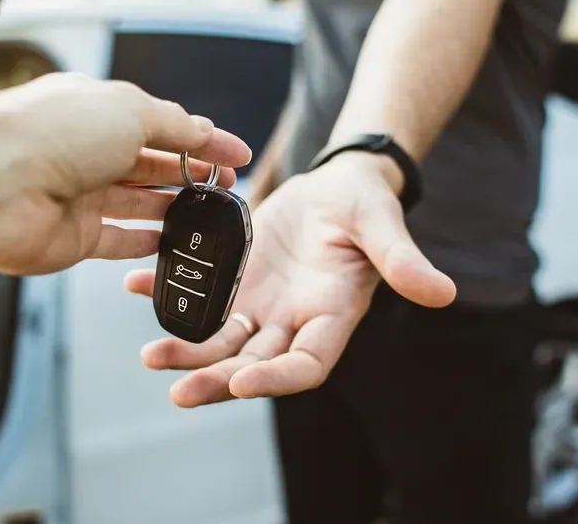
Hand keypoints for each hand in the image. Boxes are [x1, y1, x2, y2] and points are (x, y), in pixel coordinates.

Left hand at [0, 73, 251, 273]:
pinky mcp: (74, 236)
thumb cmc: (49, 134)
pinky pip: (119, 241)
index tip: (237, 154)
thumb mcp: (131, 111)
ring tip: (209, 215)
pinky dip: (146, 242)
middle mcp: (86, 150)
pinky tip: (171, 244)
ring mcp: (80, 194)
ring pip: (139, 203)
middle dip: (192, 173)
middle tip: (227, 187)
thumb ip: (174, 125)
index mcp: (97, 109)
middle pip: (152, 163)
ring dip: (174, 208)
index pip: (162, 123)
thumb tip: (203, 131)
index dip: (204, 138)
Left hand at [125, 153, 455, 405]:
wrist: (335, 186)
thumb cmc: (365, 206)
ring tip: (150, 354)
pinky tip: (133, 286)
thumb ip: (402, 261)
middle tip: (178, 390)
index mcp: (330, 317)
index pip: (305, 365)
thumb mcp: (382, 225)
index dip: (276, 378)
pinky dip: (165, 290)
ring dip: (186, 348)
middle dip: (216, 378)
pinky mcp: (234, 278)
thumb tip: (444, 293)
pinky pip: (198, 292)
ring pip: (218, 338)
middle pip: (252, 363)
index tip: (242, 382)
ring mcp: (259, 303)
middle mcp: (290, 321)